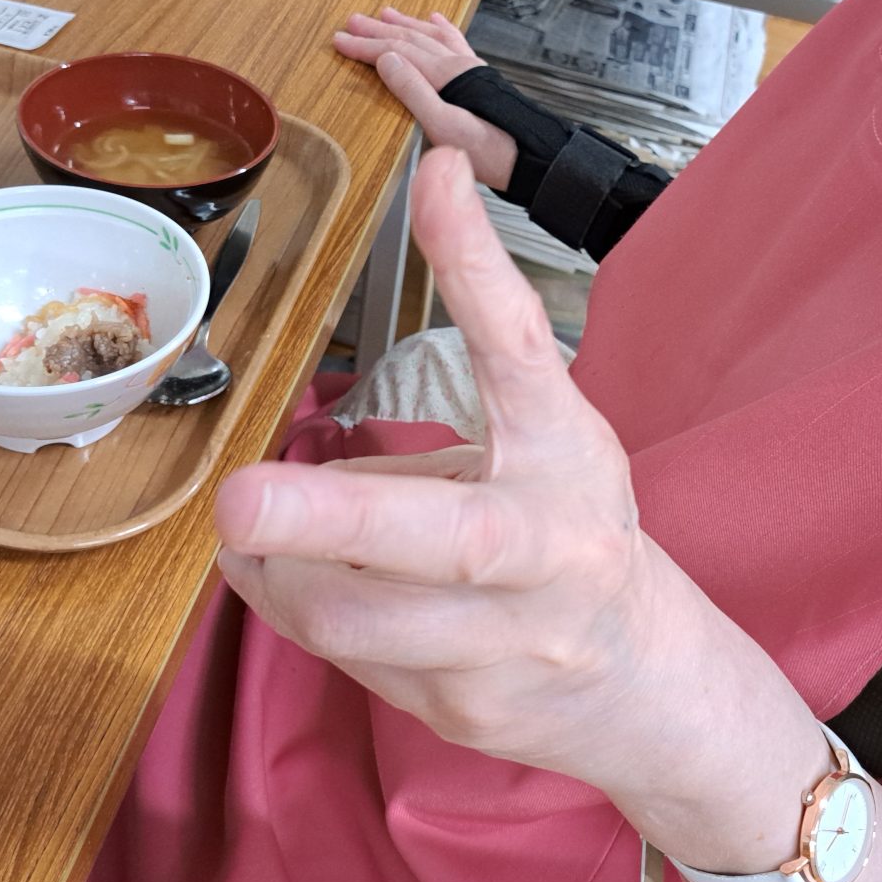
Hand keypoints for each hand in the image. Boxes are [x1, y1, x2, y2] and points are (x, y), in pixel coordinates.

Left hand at [215, 146, 691, 784]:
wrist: (640, 681)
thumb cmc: (574, 536)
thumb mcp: (539, 447)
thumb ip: (446, 412)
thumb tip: (325, 417)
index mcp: (566, 457)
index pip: (521, 347)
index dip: (475, 262)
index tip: (436, 174)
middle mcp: (548, 550)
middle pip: (447, 538)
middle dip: (336, 521)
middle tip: (241, 499)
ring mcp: (509, 641)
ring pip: (362, 619)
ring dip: (279, 573)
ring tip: (250, 535)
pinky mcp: (462, 707)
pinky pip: (349, 660)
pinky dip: (303, 615)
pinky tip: (301, 585)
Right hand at [333, 8, 517, 191]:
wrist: (532, 157)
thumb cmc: (490, 151)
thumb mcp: (442, 126)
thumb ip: (412, 91)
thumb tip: (386, 60)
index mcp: (445, 75)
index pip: (394, 52)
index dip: (364, 47)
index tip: (340, 41)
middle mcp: (458, 64)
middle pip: (410, 39)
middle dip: (378, 30)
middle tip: (352, 21)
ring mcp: (470, 68)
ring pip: (431, 37)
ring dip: (406, 25)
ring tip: (386, 14)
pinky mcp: (480, 77)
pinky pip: (457, 43)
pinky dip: (442, 29)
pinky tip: (436, 21)